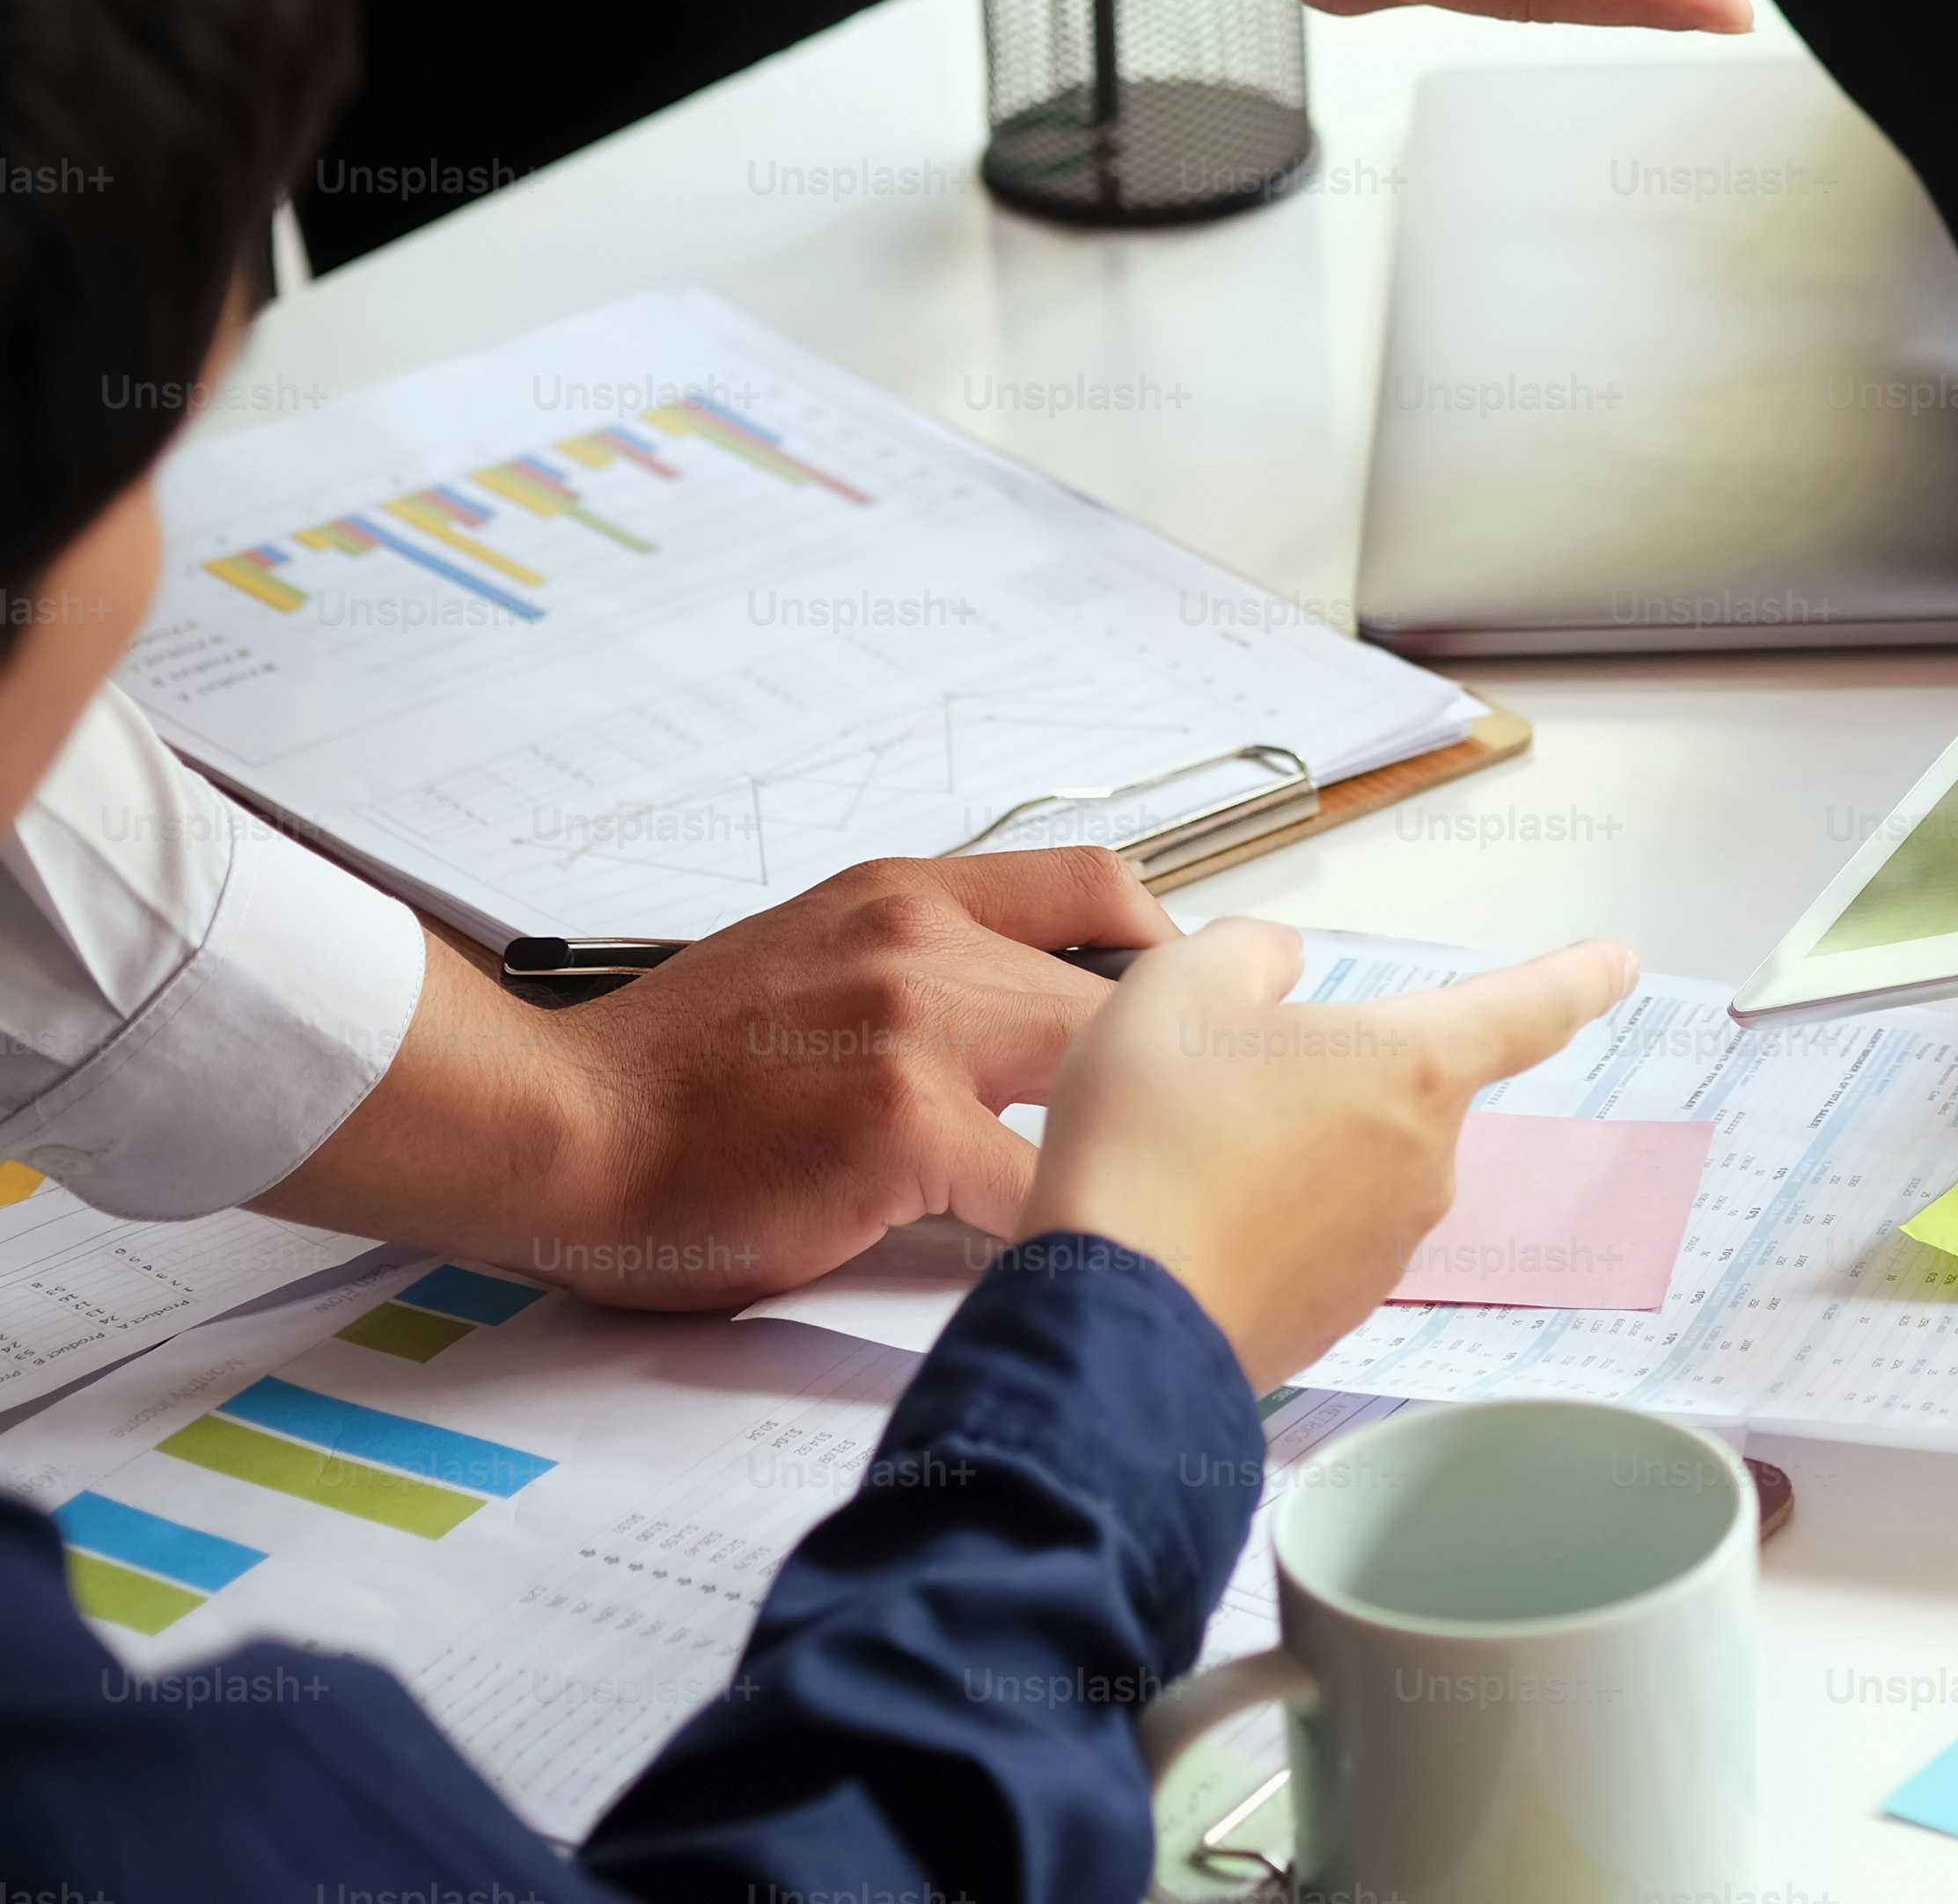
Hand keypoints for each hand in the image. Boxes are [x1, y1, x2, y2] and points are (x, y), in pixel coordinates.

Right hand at [257, 850, 1178, 1311]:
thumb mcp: (808, 965)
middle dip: (1163, 1088)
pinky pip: (1036, 1188)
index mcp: (906, 900)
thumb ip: (920, 974)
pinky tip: (1064, 1273)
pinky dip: (1061, 1234)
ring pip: (1098, 1090)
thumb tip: (1030, 1026)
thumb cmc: (668, 1074)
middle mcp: (924, 946)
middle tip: (1188, 1156)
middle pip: (1118, 1003)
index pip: (1093, 885)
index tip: (1198, 1013)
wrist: (557, 1127)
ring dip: (1125, 1161)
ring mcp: (919, 1031)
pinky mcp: (903, 1127)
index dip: (1167, 950)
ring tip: (1147, 1223)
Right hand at [1025, 919, 1640, 1386]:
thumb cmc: (1155, 1145)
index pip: (1528, 1007)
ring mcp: (1388, 1246)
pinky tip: (1190, 1222)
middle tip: (1215, 1087)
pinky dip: (1261, 1223)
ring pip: (1346, 1165)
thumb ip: (1251, 952)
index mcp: (1416, 1067)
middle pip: (1394, 1090)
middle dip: (1321, 1078)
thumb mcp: (1183, 984)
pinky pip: (1311, 1240)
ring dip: (1285, 1154)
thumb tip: (1276, 972)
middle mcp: (1426, 1162)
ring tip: (1184, 1161)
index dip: (1576, 977)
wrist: (1113, 1318)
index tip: (1615, 965)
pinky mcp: (1337, 1311)